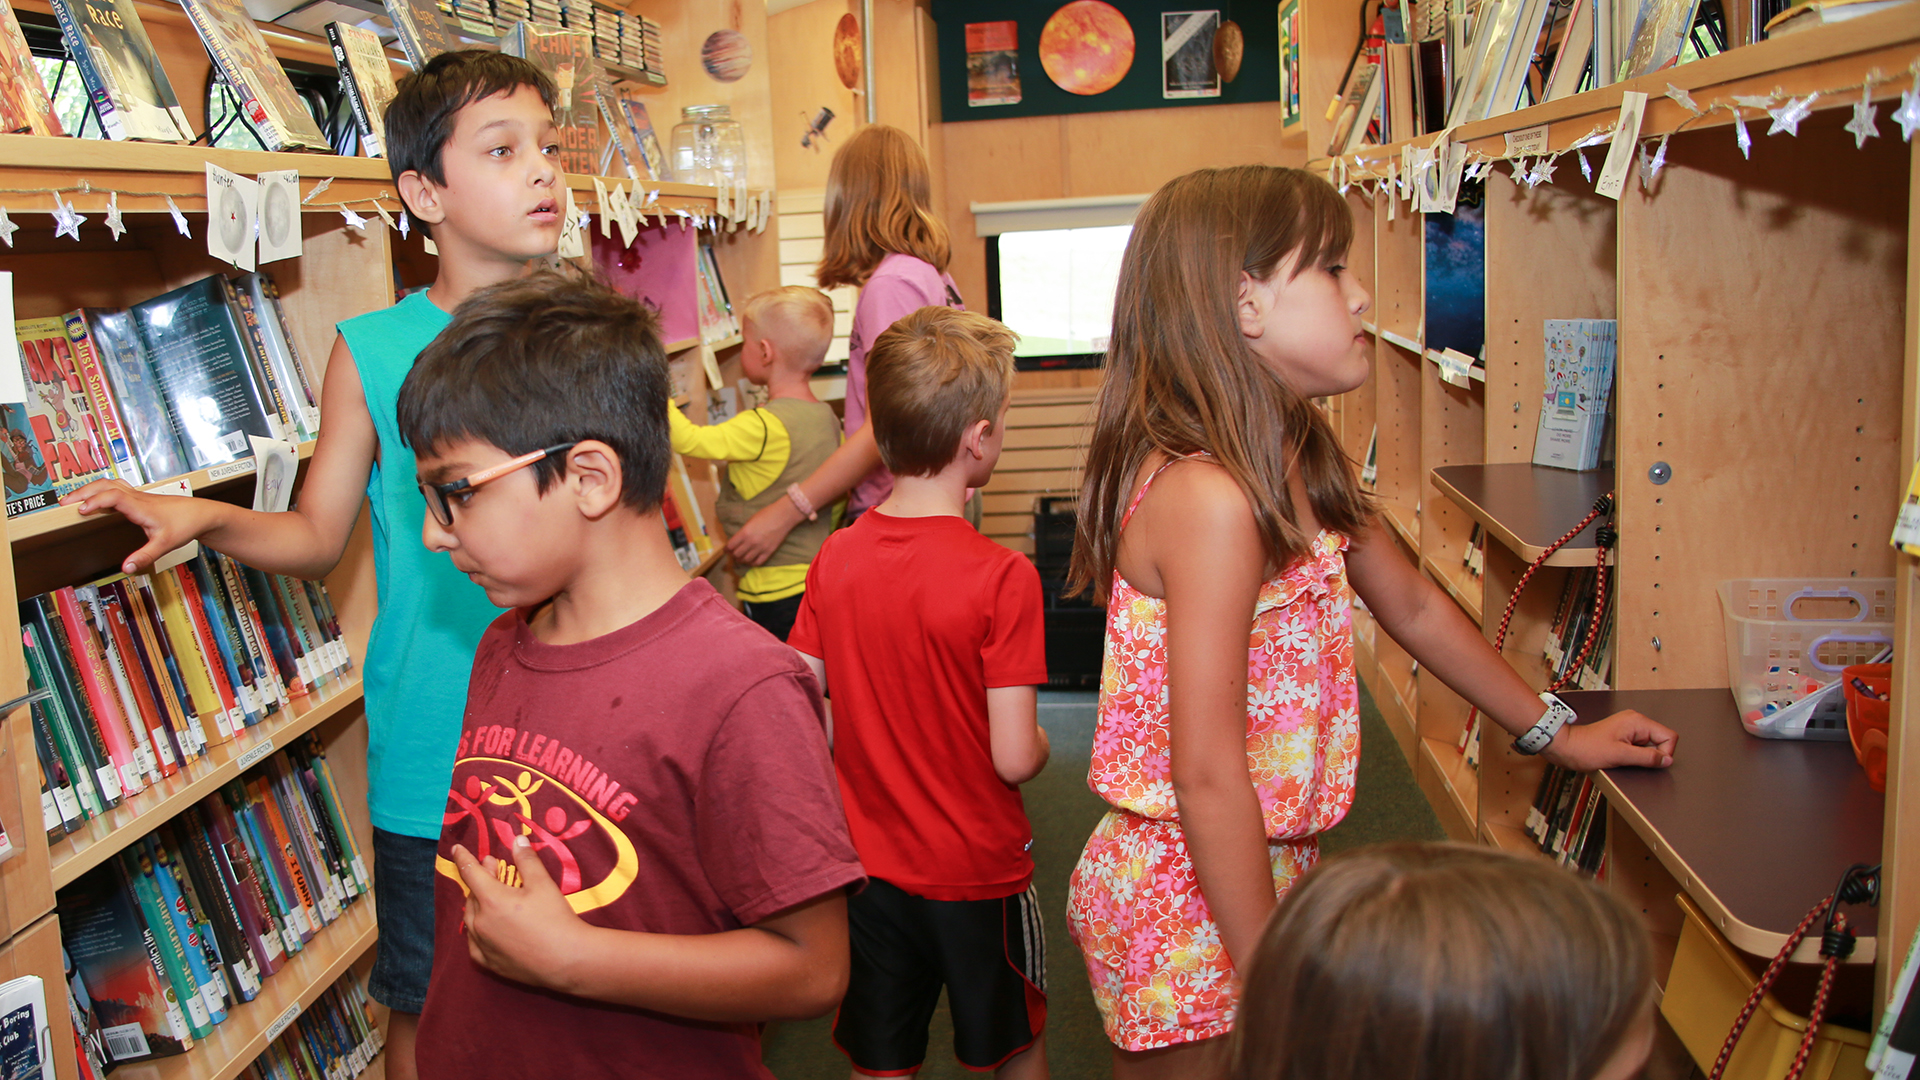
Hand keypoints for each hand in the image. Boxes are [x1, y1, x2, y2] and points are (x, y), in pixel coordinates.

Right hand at [60, 479, 217, 573]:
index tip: (80, 511)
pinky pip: (115, 487)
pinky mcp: (139, 497)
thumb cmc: (185, 525)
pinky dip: (99, 490)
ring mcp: (138, 496)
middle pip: (105, 485)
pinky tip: (93, 498)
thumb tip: (126, 568)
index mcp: (141, 506)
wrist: (201, 514)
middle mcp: (137, 497)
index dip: (95, 502)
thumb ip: (144, 556)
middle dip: (83, 492)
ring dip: (90, 488)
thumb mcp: (165, 544)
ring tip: (72, 500)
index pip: (112, 497)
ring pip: (109, 483)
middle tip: (63, 503)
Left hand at [450, 837, 589, 992]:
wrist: (567, 960)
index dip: (463, 858)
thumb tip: (517, 840)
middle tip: (494, 869)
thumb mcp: (543, 883)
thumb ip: (527, 860)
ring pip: (471, 918)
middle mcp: (480, 922)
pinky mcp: (489, 962)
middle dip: (481, 879)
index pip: (471, 872)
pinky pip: (474, 942)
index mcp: (491, 899)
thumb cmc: (555, 919)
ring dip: (477, 903)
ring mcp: (482, 944)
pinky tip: (486, 928)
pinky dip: (477, 930)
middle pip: (473, 894)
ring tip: (490, 896)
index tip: (457, 849)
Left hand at [725, 499, 801, 566]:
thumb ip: (743, 532)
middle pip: (737, 554)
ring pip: (746, 560)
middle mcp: (751, 542)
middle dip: (733, 555)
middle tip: (734, 553)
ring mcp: (760, 548)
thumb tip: (737, 541)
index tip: (727, 550)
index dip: (727, 549)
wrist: (783, 516)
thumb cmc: (766, 514)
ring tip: (742, 557)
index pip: (730, 546)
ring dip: (742, 559)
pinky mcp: (769, 552)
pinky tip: (751, 560)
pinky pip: (757, 562)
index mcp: (744, 533)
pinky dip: (752, 563)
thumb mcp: (750, 521)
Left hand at [1543, 709, 1676, 770]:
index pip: (1669, 736)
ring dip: (1642, 757)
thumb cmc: (1586, 748)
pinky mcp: (1623, 738)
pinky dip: (1635, 757)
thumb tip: (1667, 760)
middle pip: (1661, 741)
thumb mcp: (1620, 755)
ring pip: (1650, 747)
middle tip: (1632, 759)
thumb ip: (1647, 757)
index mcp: (1637, 721)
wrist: (1567, 747)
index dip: (1665, 752)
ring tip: (1623, 759)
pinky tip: (1621, 759)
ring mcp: (1629, 730)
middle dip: (1652, 755)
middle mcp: (1635, 722)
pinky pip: (1639, 749)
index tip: (1651, 762)